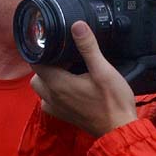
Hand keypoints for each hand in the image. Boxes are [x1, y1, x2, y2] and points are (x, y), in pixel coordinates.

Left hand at [31, 21, 137, 137]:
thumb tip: (77, 26)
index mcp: (58, 84)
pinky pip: (49, 101)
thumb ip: (88, 47)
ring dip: (49, 79)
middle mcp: (52, 97)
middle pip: (37, 75)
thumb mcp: (103, 70)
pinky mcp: (63, 116)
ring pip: (41, 89)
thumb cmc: (113, 101)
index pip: (36, 62)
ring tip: (68, 71)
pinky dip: (54, 93)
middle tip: (65, 58)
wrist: (119, 130)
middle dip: (47, 64)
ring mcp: (57, 108)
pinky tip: (70, 87)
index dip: (44, 50)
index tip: (59, 45)